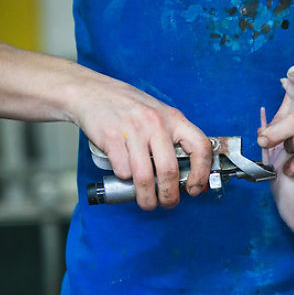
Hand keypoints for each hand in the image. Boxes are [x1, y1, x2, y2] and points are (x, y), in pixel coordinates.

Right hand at [75, 77, 212, 209]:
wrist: (91, 91)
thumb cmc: (129, 107)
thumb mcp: (159, 115)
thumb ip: (172, 139)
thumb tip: (185, 175)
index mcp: (174, 118)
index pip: (200, 147)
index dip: (202, 172)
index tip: (195, 188)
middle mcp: (156, 123)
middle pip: (170, 170)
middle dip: (170, 195)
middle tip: (168, 203)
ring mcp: (133, 130)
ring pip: (145, 176)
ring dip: (147, 197)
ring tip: (147, 202)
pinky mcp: (111, 137)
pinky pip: (122, 170)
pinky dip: (124, 178)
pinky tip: (124, 173)